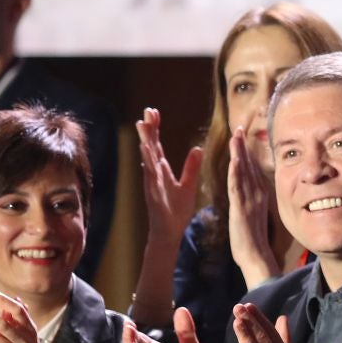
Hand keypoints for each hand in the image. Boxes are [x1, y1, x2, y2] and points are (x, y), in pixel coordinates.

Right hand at [137, 106, 204, 247]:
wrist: (169, 232)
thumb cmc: (176, 211)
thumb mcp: (188, 186)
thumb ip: (191, 167)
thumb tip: (198, 149)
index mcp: (161, 170)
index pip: (157, 145)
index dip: (155, 128)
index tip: (154, 111)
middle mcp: (154, 173)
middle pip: (150, 146)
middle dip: (149, 128)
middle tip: (148, 110)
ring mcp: (152, 182)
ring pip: (148, 158)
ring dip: (146, 141)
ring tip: (143, 124)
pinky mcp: (153, 192)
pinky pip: (151, 175)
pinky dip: (149, 163)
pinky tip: (147, 151)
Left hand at [227, 131, 279, 285]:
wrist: (255, 256)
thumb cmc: (253, 240)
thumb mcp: (253, 214)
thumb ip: (252, 200)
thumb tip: (251, 191)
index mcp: (259, 194)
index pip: (252, 168)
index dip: (246, 151)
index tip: (241, 136)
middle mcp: (258, 194)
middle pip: (249, 165)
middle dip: (243, 146)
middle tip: (239, 128)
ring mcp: (250, 200)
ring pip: (244, 172)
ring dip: (239, 153)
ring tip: (236, 136)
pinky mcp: (241, 209)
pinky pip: (238, 187)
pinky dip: (236, 172)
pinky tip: (235, 160)